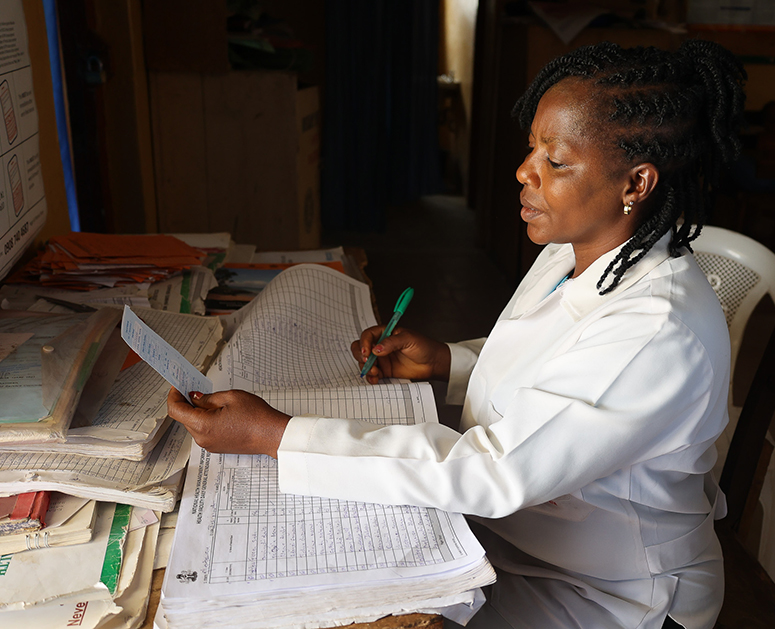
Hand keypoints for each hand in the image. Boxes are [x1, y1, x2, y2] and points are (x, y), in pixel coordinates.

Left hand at [167, 388, 289, 457]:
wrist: (272, 435)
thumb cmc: (257, 417)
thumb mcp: (230, 397)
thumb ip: (207, 397)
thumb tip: (195, 397)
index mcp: (203, 425)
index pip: (176, 410)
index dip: (174, 396)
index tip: (177, 387)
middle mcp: (203, 438)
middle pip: (185, 418)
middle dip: (187, 402)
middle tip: (196, 388)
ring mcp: (210, 444)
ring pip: (194, 424)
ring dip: (198, 411)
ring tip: (214, 400)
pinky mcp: (217, 446)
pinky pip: (204, 431)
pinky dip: (206, 420)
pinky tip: (220, 411)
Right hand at [351, 326, 450, 383]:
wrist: (433, 363)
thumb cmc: (424, 346)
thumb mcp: (408, 339)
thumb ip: (391, 343)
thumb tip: (376, 349)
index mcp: (385, 333)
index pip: (368, 335)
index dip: (364, 343)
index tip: (367, 352)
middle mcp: (381, 346)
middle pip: (361, 348)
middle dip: (361, 356)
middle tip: (367, 362)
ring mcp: (382, 359)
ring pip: (365, 363)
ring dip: (366, 368)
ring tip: (375, 372)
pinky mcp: (385, 371)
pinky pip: (372, 374)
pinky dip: (371, 377)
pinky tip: (375, 379)